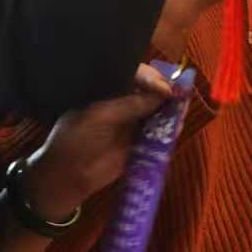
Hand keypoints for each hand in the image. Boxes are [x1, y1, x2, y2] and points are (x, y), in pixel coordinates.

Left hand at [22, 66, 174, 218]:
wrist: (68, 175)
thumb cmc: (76, 138)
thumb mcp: (99, 116)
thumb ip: (129, 105)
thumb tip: (161, 94)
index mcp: (107, 91)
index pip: (133, 75)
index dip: (151, 78)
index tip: (164, 86)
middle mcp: (121, 104)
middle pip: (149, 93)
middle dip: (165, 91)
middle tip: (181, 93)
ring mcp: (131, 125)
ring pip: (156, 113)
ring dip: (170, 109)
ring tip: (183, 106)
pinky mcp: (138, 144)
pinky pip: (158, 134)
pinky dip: (169, 130)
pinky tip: (178, 125)